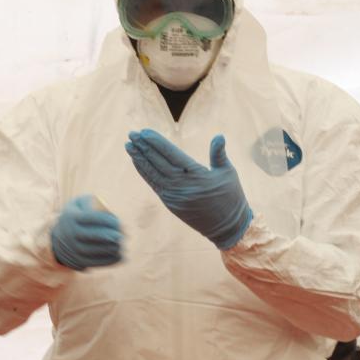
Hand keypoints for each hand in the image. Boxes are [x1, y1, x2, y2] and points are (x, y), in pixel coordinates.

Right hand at [50, 195, 122, 270]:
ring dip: (110, 249)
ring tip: (121, 245)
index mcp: (71, 217)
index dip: (105, 220)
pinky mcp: (78, 261)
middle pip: (90, 236)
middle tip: (121, 235)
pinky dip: (109, 260)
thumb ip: (92, 202)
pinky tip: (120, 256)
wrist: (60, 239)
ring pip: (92, 251)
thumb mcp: (79, 204)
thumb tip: (106, 211)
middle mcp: (69, 233)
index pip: (89, 218)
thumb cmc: (76, 217)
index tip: (117, 222)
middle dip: (108, 236)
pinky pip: (94, 262)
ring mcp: (72, 248)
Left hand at [125, 129, 251, 249]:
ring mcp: (173, 195)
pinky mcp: (169, 203)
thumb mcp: (228, 173)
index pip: (171, 154)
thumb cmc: (230, 196)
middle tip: (131, 134)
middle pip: (158, 162)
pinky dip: (144, 172)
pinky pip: (153, 184)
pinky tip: (136, 161)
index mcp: (196, 175)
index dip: (156, 142)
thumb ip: (219, 154)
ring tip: (128, 145)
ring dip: (139, 158)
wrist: (226, 227)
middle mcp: (181, 185)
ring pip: (152, 173)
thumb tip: (219, 136)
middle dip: (143, 147)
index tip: (144, 132)